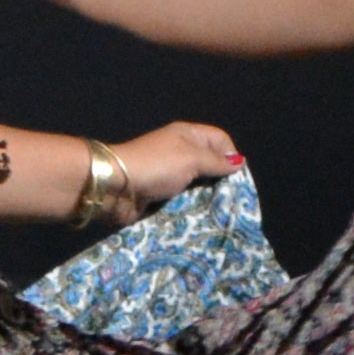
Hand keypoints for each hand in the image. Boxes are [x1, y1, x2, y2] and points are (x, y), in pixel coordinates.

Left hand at [108, 122, 243, 208]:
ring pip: (199, 186)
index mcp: (188, 136)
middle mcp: (181, 153)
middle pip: (211, 165)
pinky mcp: (162, 196)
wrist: (115, 187)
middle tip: (231, 199)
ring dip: (207, 198)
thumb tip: (238, 162)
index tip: (235, 177)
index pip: (220, 140)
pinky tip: (202, 218)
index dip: (231, 156)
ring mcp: (170, 176)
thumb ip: (216, 161)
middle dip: (221, 181)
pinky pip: (184, 201)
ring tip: (219, 212)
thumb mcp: (191, 158)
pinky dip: (192, 208)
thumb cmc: (156, 166)